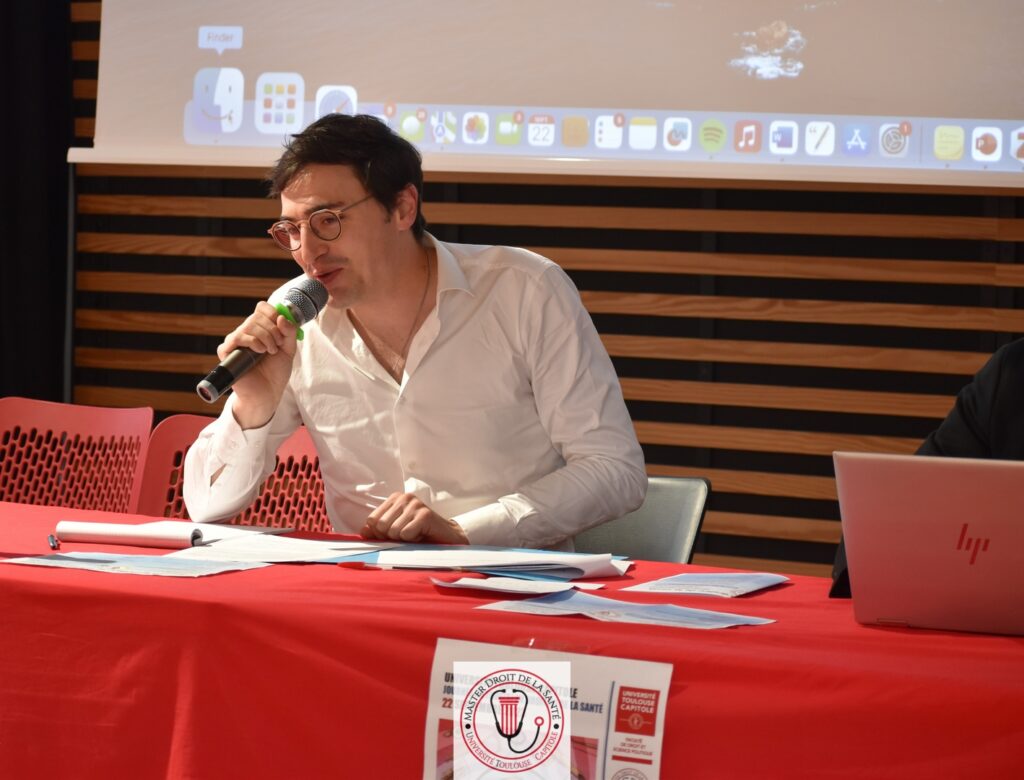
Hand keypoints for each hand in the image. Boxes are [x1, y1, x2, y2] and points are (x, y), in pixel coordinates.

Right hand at [218, 301, 298, 428]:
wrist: (267, 393)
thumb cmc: (275, 372)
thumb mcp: (289, 350)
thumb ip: (289, 332)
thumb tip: (282, 316)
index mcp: (260, 329)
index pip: (262, 308)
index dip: (273, 313)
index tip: (282, 329)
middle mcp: (246, 332)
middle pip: (257, 315)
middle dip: (273, 330)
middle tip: (277, 346)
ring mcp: (236, 341)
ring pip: (248, 325)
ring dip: (265, 337)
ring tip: (269, 352)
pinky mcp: (227, 352)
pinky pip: (236, 337)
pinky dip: (252, 342)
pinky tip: (259, 352)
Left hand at [361, 492, 468, 544]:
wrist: (446, 537)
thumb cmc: (418, 534)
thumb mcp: (394, 531)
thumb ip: (377, 531)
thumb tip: (363, 531)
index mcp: (394, 499)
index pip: (371, 520)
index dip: (380, 533)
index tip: (394, 534)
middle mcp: (404, 497)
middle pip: (380, 526)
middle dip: (391, 537)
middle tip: (406, 535)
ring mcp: (415, 504)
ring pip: (393, 531)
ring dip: (404, 539)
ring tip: (415, 534)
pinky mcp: (425, 514)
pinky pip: (406, 534)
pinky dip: (413, 540)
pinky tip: (422, 535)